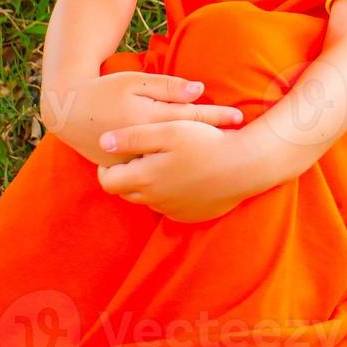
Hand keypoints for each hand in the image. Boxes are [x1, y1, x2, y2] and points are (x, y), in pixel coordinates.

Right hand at [42, 71, 243, 168]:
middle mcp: (142, 146)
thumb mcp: (135, 81)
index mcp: (147, 119)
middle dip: (216, 142)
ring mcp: (132, 163)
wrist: (68, 111)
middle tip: (243, 141)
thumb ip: (168, 87)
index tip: (240, 117)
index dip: (217, 117)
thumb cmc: (106, 90)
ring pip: (172, 165)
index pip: (191, 118)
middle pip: (187, 144)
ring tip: (226, 160)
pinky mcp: (124, 173)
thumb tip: (199, 91)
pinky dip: (175, 175)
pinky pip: (155, 176)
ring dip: (198, 162)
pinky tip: (194, 176)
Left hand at [96, 120, 255, 222]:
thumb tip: (102, 143)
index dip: (107, 167)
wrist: (244, 166)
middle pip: (127, 192)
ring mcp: (173, 211)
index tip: (116, 153)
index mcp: (144, 179)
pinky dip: (171, 192)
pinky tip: (186, 174)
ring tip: (167, 160)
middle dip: (128, 175)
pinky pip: (170, 205)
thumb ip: (132, 137)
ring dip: (150, 183)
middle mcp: (154, 200)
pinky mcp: (190, 215)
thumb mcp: (167, 130)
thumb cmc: (205, 143)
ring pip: (149, 198)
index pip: (108, 182)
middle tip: (142, 154)